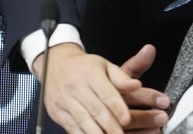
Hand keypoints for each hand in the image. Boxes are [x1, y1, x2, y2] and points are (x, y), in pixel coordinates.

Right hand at [35, 43, 166, 133]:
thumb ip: (122, 78)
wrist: (55, 65)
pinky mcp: (56, 112)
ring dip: (96, 133)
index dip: (117, 108)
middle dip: (110, 126)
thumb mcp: (105, 66)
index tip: (127, 120)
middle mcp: (76, 87)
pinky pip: (71, 127)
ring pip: (82, 121)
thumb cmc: (86, 67)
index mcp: (91, 74)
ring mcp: (64, 100)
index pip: (106, 93)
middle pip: (95, 110)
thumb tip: (137, 86)